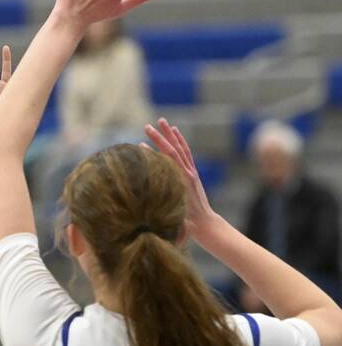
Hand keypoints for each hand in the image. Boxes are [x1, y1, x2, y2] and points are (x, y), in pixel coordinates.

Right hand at [143, 118, 216, 237]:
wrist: (205, 224)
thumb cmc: (188, 223)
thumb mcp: (174, 212)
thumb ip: (163, 203)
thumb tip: (146, 199)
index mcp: (183, 180)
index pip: (168, 160)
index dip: (155, 151)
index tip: (140, 144)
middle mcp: (188, 172)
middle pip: (174, 149)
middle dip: (160, 137)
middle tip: (147, 126)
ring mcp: (192, 172)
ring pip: (181, 148)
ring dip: (171, 134)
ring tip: (162, 122)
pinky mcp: (192, 173)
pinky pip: (186, 153)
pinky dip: (180, 142)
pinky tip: (175, 134)